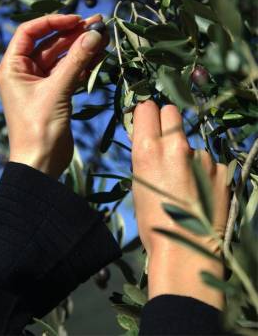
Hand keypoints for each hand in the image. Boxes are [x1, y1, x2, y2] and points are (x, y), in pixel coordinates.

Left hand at [0, 14, 107, 178]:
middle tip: (99, 25)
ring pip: (63, 59)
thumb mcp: (57, 90)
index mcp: (13, 67)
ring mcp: (41, 84)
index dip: (53, 22)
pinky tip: (99, 57)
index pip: (29, 32)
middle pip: (50, 44)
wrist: (41, 162)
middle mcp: (25, 72)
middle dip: (73, 34)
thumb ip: (76, 61)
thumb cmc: (39, 128)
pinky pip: (70, 73)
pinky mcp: (55, 95)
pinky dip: (84, 66)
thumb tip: (95, 34)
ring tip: (103, 38)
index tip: (77, 20)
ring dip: (82, 49)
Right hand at [132, 101, 229, 308]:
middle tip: (166, 142)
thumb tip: (148, 137)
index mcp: (148, 149)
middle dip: (166, 122)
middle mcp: (175, 145)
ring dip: (187, 154)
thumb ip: (145, 155)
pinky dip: (203, 172)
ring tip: (186, 183)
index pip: (147, 108)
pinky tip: (201, 192)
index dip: (146, 115)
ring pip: (191, 142)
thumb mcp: (138, 184)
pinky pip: (207, 161)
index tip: (148, 123)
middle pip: (171, 111)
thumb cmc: (152, 221)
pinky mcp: (219, 168)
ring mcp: (201, 156)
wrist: (185, 250)